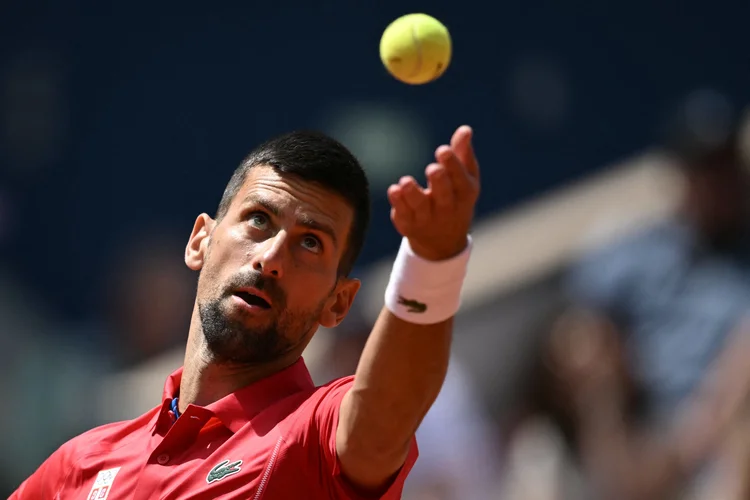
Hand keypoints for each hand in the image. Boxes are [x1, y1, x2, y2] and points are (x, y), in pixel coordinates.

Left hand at [387, 125, 479, 260]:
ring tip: (405, 181)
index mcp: (464, 194)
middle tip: (432, 168)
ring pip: (420, 207)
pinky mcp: (409, 226)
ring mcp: (428, 219)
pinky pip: (403, 215)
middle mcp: (447, 209)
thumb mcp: (464, 178)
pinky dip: (398, 204)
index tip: (442, 150)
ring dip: (413, 194)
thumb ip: (463, 154)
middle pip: (443, 196)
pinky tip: (394, 190)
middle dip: (439, 181)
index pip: (460, 180)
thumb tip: (465, 130)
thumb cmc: (455, 198)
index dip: (453, 166)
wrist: (443, 241)